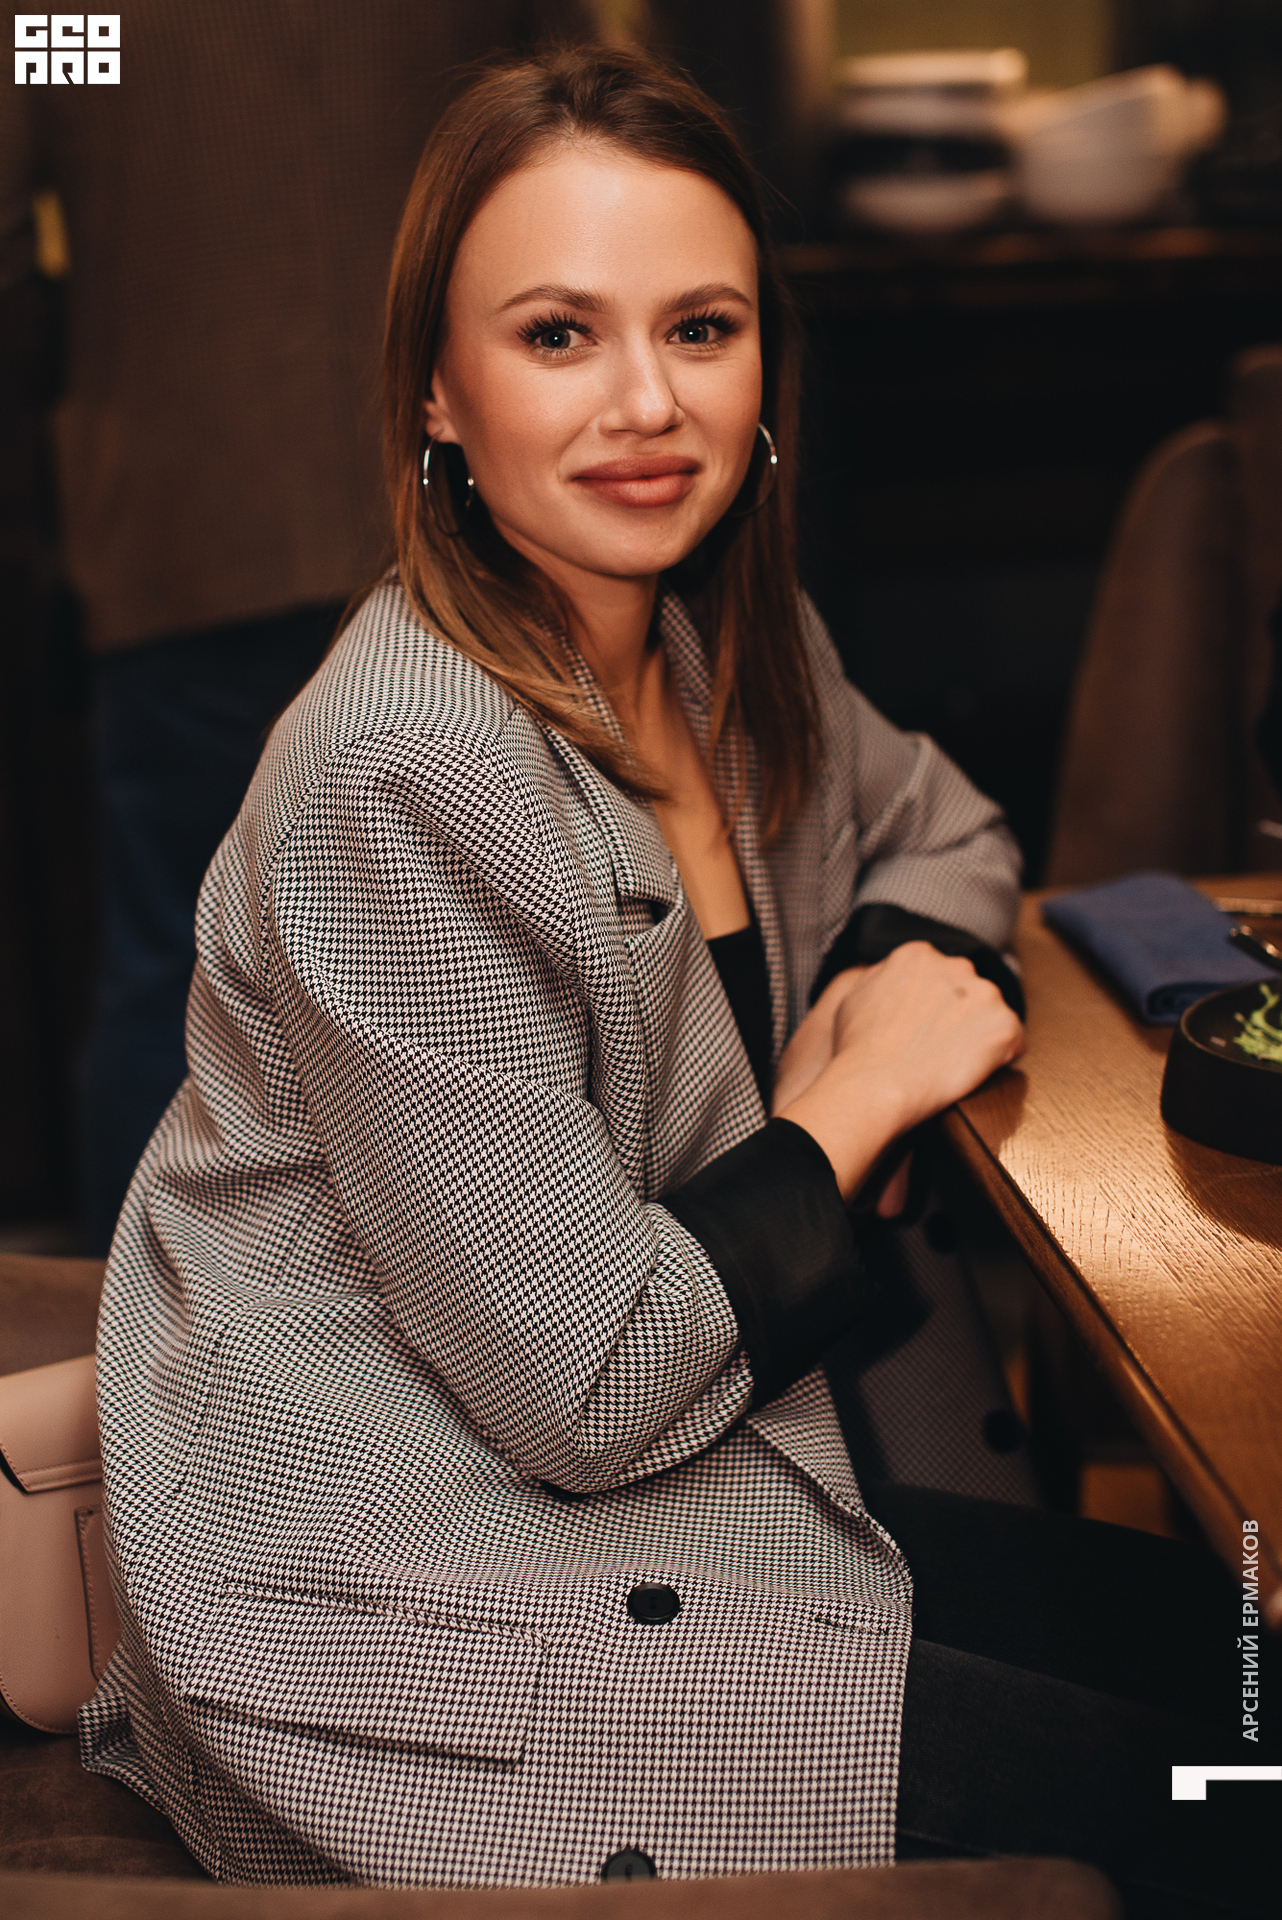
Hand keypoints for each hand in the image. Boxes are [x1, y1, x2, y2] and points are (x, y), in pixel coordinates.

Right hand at [779, 942, 1022, 1200]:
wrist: (876, 1085)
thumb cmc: (858, 1049)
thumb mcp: (855, 995)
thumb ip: (882, 977)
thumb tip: (893, 977)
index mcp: (919, 955)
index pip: (941, 974)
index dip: (936, 1004)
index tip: (927, 1026)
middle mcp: (956, 964)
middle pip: (968, 989)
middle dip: (960, 1014)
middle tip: (940, 1046)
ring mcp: (985, 994)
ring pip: (991, 1013)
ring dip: (979, 1034)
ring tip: (953, 1062)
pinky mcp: (1005, 1026)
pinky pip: (1013, 1041)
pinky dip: (1000, 1057)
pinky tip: (973, 1071)